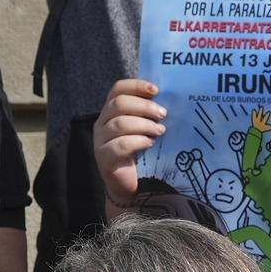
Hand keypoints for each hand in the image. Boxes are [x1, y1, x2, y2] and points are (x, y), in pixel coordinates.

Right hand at [93, 79, 163, 211]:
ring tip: (160, 131)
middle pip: (119, 103)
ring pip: (120, 123)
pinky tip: (150, 144)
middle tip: (163, 114)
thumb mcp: (145, 129)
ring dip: (144, 125)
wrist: (131, 186)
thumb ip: (149, 114)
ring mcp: (100, 141)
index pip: (118, 89)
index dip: (136, 85)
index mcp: (111, 111)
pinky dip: (138, 142)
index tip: (156, 90)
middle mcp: (102, 123)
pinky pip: (120, 144)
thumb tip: (170, 99)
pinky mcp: (103, 157)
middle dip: (144, 106)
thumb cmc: (141, 154)